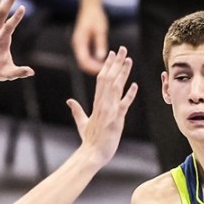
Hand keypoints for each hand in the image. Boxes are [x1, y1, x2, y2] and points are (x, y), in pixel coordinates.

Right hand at [66, 46, 137, 167]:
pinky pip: (123, 105)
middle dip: (116, 63)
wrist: (91, 154)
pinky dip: (129, 95)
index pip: (101, 80)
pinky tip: (134, 85)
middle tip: (122, 49)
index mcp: (96, 104)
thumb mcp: (82, 123)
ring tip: (128, 60)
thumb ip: (77, 111)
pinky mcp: (116, 120)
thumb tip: (69, 101)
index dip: (107, 66)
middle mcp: (102, 104)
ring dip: (123, 73)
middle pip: (109, 79)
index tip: (112, 55)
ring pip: (116, 87)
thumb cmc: (89, 141)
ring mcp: (109, 111)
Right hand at [72, 4, 109, 75]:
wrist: (90, 7)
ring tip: (105, 69)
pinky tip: (102, 62)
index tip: (103, 70)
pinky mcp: (82, 44)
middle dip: (93, 69)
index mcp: (79, 42)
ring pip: (84, 61)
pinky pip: (86, 56)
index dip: (92, 68)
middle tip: (105, 73)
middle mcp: (77, 45)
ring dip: (93, 66)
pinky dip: (93, 61)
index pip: (83, 60)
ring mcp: (79, 45)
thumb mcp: (100, 30)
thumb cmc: (95, 16)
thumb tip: (101, 57)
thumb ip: (100, 44)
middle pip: (82, 63)